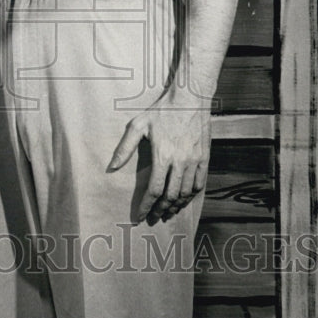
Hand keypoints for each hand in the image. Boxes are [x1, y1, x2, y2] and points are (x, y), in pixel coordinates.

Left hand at [107, 93, 211, 223]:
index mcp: (162, 155)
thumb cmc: (161, 111)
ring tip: (167, 213)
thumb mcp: (138, 125)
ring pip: (186, 193)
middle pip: (170, 196)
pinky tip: (183, 200)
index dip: (146, 207)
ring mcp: (194, 161)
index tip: (139, 217)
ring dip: (176, 206)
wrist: (190, 99)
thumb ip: (124, 148)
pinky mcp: (205, 158)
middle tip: (153, 218)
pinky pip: (199, 184)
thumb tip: (112, 167)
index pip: (153, 190)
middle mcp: (180, 161)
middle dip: (160, 210)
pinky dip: (191, 196)